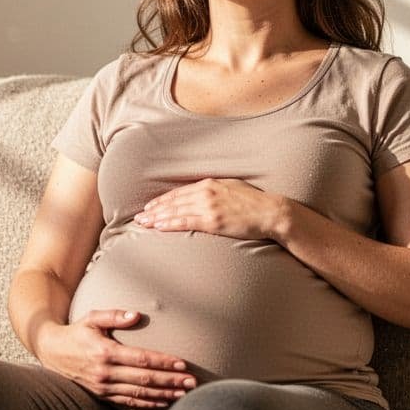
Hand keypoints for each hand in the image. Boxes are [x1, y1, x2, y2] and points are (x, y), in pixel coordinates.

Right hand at [34, 309, 196, 409]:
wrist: (52, 352)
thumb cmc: (77, 331)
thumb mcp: (92, 317)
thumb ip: (114, 315)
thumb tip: (137, 315)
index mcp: (105, 352)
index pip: (141, 359)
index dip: (163, 362)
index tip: (183, 363)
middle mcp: (105, 373)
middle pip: (144, 380)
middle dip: (170, 381)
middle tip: (192, 382)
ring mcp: (103, 388)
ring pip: (139, 395)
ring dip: (164, 395)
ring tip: (185, 394)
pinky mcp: (102, 397)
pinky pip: (129, 402)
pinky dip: (148, 404)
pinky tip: (164, 402)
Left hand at [135, 178, 284, 239]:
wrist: (270, 212)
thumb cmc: (254, 202)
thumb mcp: (232, 187)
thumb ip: (215, 190)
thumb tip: (202, 194)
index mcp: (210, 183)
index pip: (179, 192)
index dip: (162, 200)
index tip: (150, 206)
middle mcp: (206, 192)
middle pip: (173, 201)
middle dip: (154, 209)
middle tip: (139, 217)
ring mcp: (209, 206)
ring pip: (176, 211)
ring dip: (157, 217)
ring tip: (143, 223)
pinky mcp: (213, 221)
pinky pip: (186, 222)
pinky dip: (170, 223)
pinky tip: (158, 227)